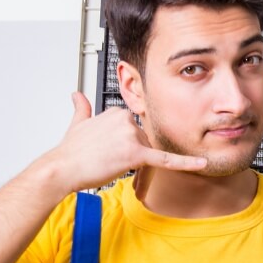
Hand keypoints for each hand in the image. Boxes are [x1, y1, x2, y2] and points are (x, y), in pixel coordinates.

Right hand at [38, 92, 205, 192]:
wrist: (62, 168)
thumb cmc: (70, 151)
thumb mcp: (77, 124)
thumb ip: (81, 108)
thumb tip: (76, 95)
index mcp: (116, 112)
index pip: (135, 131)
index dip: (124, 144)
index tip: (109, 149)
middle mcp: (126, 120)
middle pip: (144, 142)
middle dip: (130, 154)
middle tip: (107, 158)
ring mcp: (132, 136)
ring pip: (147, 153)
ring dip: (132, 162)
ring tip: (108, 162)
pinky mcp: (136, 154)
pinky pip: (165, 159)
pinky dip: (185, 163)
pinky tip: (201, 164)